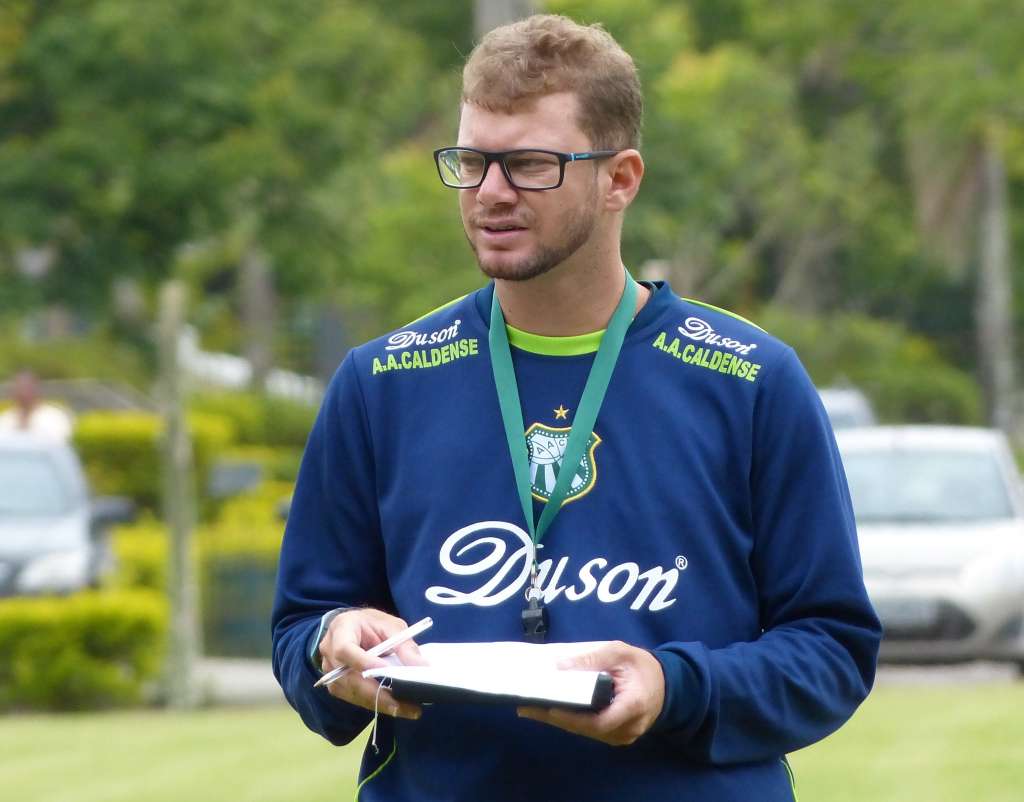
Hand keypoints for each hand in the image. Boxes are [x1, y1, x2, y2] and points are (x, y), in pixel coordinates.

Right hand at [318, 608, 424, 719]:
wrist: (355, 629)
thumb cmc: (372, 624)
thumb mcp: (391, 625)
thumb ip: (403, 644)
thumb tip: (421, 666)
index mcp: (341, 629)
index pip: (345, 649)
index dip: (364, 663)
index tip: (387, 672)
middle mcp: (329, 653)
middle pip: (348, 678)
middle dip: (377, 693)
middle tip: (404, 705)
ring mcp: (329, 672)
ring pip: (352, 692)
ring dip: (379, 703)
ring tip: (407, 709)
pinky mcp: (336, 686)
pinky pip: (354, 698)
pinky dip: (375, 703)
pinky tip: (395, 706)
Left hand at [517, 640, 664, 745]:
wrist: (665, 685)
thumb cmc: (642, 666)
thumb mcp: (620, 652)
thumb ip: (592, 658)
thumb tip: (559, 666)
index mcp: (633, 706)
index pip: (600, 721)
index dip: (573, 717)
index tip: (549, 708)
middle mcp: (627, 728)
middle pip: (586, 728)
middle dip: (555, 718)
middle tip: (526, 706)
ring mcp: (622, 736)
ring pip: (585, 731)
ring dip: (558, 720)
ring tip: (530, 707)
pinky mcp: (614, 736)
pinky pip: (589, 729)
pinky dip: (569, 719)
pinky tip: (549, 709)